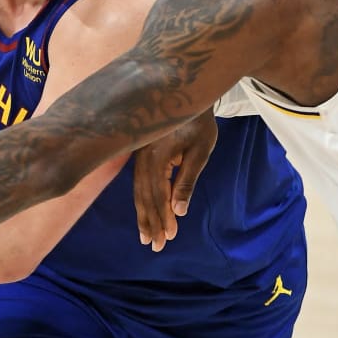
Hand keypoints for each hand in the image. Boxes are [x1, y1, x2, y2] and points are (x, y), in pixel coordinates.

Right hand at [132, 110, 216, 251]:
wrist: (187, 91)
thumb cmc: (198, 121)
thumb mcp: (199, 151)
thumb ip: (186, 181)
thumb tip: (178, 211)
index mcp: (156, 156)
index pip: (158, 194)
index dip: (163, 217)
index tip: (169, 237)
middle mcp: (142, 156)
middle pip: (143, 195)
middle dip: (150, 221)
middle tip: (155, 246)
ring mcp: (138, 154)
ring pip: (138, 189)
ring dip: (144, 214)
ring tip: (147, 235)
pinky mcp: (140, 152)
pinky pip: (140, 180)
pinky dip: (144, 198)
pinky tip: (146, 212)